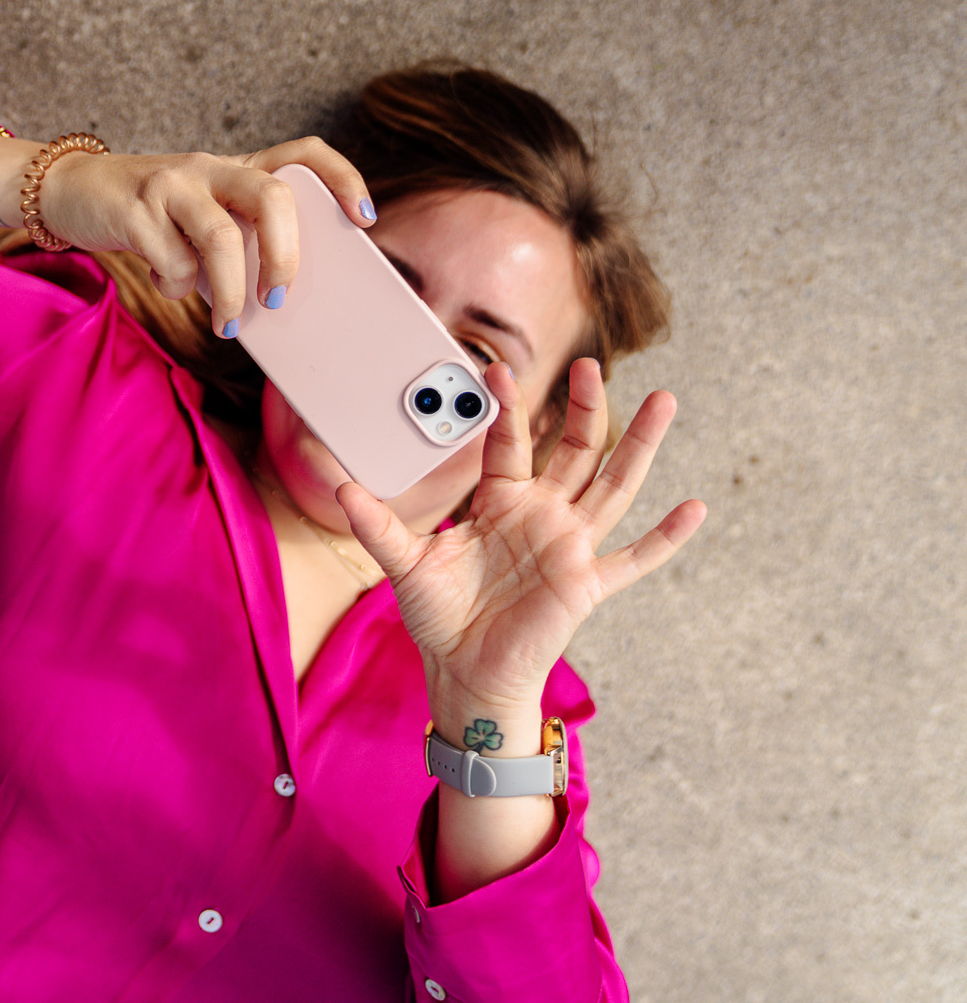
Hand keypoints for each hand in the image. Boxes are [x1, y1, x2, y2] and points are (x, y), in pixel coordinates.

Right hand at [34, 138, 375, 335]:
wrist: (71, 191)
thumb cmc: (151, 216)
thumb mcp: (201, 217)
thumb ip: (238, 240)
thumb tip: (277, 299)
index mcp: (236, 168)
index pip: (304, 155)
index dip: (342, 179)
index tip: (364, 219)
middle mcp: (209, 166)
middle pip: (272, 196)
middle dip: (285, 256)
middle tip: (279, 299)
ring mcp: (171, 183)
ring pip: (222, 238)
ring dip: (232, 292)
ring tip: (230, 324)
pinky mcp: (134, 209)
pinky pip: (173, 261)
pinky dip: (178, 287)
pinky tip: (169, 285)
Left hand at [335, 358, 707, 745]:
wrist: (463, 672)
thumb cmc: (441, 617)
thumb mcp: (404, 564)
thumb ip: (379, 525)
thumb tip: (342, 489)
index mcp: (502, 503)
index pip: (510, 444)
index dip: (507, 409)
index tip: (496, 371)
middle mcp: (543, 516)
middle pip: (574, 450)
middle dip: (584, 408)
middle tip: (590, 365)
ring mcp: (570, 547)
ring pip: (613, 487)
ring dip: (639, 446)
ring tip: (665, 402)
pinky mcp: (587, 584)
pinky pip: (635, 559)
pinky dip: (665, 537)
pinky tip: (694, 508)